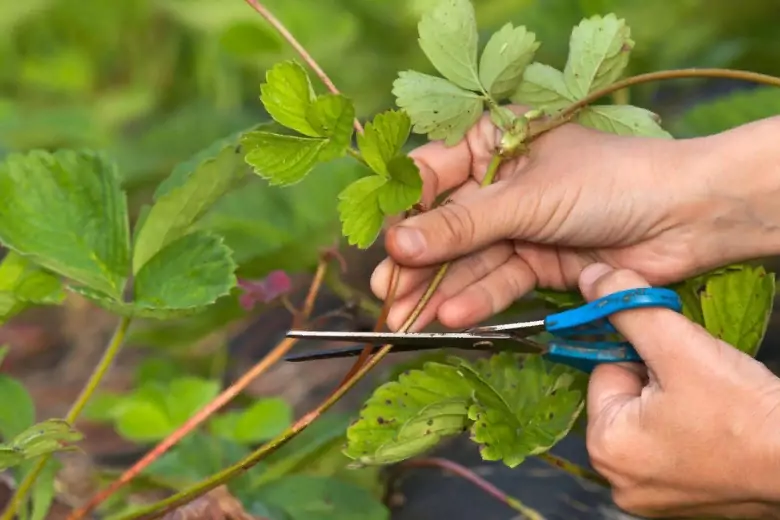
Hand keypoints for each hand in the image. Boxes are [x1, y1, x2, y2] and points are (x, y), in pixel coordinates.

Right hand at [370, 107, 767, 330]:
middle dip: (417, 263)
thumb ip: (461, 226)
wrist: (687, 217)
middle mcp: (500, 184)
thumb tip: (395, 244)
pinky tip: (451, 317)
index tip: (381, 244)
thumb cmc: (609, 181)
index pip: (431, 175)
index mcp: (494, 142)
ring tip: (406, 319)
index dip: (404, 211)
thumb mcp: (526, 199)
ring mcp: (519, 225)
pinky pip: (500, 280)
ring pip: (469, 259)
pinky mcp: (538, 262)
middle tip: (385, 295)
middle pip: (446, 225)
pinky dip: (478, 299)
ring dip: (440, 290)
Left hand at [580, 263, 779, 518]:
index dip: (643, 357)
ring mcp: (651, 495)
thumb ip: (628, 306)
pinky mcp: (683, 500)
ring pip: (650, 419)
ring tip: (714, 406)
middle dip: (658, 381)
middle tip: (701, 385)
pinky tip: (720, 428)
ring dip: (677, 402)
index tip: (680, 364)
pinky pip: (672, 444)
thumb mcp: (678, 346)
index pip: (606, 372)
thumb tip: (589, 278)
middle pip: (626, 398)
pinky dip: (691, 430)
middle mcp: (619, 480)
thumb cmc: (743, 411)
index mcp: (606, 448)